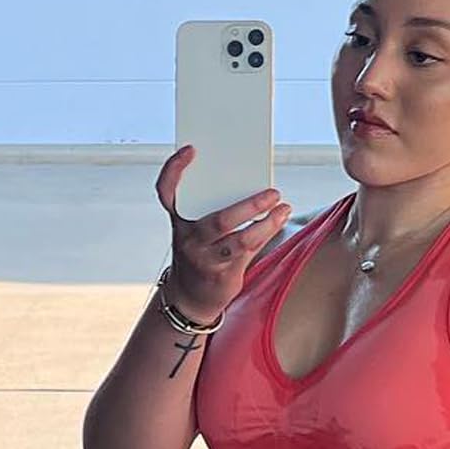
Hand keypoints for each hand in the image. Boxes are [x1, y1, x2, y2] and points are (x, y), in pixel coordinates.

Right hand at [155, 145, 290, 320]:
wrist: (190, 298)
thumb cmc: (199, 254)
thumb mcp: (196, 230)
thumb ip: (212, 208)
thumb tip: (248, 183)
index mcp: (178, 221)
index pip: (166, 192)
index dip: (174, 170)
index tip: (190, 150)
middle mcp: (188, 240)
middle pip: (219, 220)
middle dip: (250, 206)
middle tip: (273, 192)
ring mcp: (205, 259)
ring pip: (240, 239)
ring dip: (266, 223)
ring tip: (283, 208)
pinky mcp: (221, 275)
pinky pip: (248, 251)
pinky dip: (266, 234)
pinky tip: (278, 221)